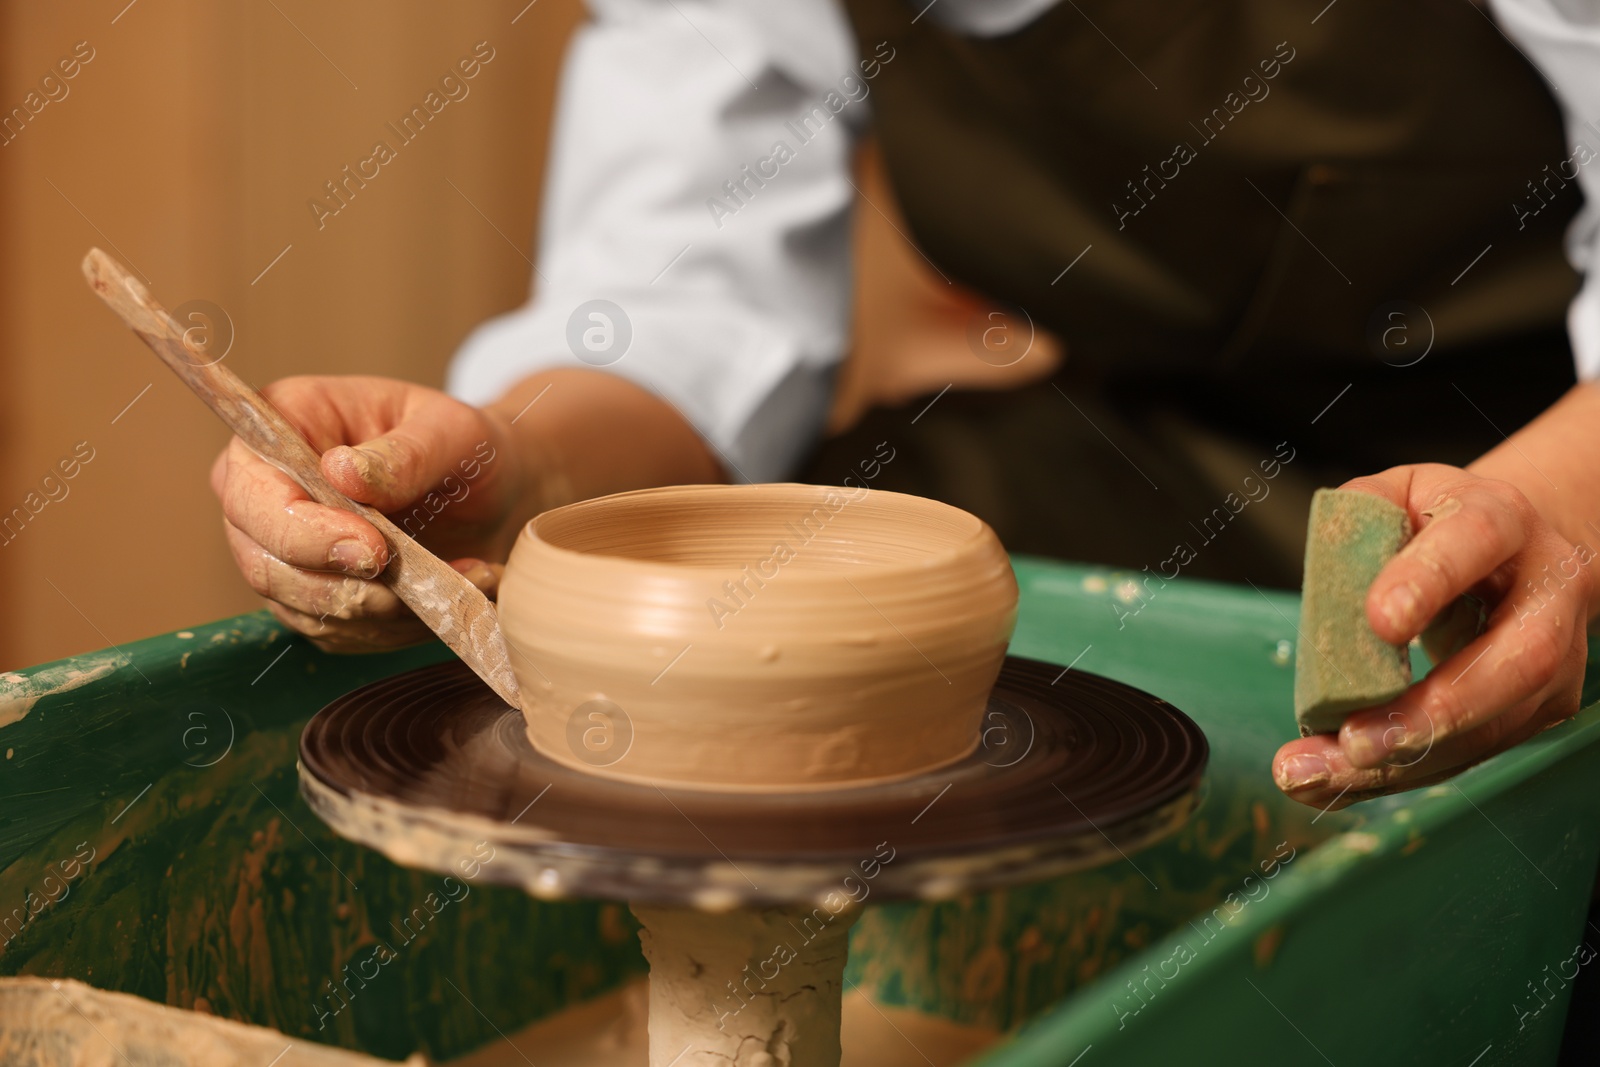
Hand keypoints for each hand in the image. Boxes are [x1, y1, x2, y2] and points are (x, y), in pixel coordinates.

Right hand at [210, 375, 527, 650]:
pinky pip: (338, 632)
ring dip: (381, 610)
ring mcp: (281, 550)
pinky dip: (394, 627)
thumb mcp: (451, 433)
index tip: (373, 549)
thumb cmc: (460, 446)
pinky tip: (440, 599)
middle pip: (264, 563)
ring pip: (301, 607)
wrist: (487, 492)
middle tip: (411, 579)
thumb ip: (403, 454)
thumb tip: (341, 473)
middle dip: (342, 585)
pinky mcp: (312, 597)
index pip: (254, 494)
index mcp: (284, 424)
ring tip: (450, 580)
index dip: (304, 533)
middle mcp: (266, 489)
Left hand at [1273, 463, 1593, 808]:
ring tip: (1317, 774)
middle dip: (1434, 711)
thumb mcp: (1394, 497)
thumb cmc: (1435, 524)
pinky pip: (1466, 754)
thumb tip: (1325, 581)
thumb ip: (1353, 522)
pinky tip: (1331, 782)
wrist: (1512, 552)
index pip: (1477, 539)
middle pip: (1515, 660)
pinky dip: (1395, 775)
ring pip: (1493, 726)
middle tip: (1355, 742)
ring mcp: (1553, 662)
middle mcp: (1546, 594)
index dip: (1430, 578)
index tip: (1380, 621)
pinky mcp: (1533, 711)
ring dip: (1402, 762)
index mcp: (1504, 520)